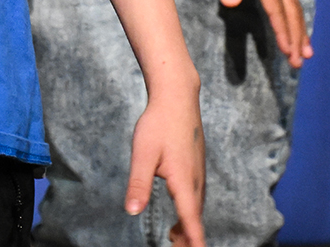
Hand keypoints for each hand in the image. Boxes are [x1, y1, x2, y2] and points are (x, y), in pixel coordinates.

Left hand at [126, 84, 205, 246]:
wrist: (177, 97)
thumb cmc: (158, 123)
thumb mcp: (143, 153)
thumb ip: (138, 183)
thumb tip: (132, 211)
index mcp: (184, 180)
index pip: (190, 219)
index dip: (194, 240)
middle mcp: (195, 180)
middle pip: (194, 218)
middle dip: (189, 238)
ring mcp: (198, 173)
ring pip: (196, 207)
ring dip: (189, 226)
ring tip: (176, 241)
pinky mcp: (196, 167)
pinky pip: (195, 197)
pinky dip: (190, 212)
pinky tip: (180, 215)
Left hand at [219, 0, 310, 69]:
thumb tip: (230, 4)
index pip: (276, 9)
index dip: (281, 31)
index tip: (287, 51)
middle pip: (291, 13)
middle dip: (295, 39)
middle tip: (298, 63)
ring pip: (297, 9)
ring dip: (301, 33)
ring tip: (307, 54)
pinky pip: (295, 3)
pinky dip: (299, 20)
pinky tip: (302, 32)